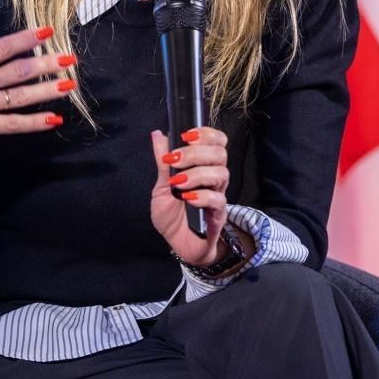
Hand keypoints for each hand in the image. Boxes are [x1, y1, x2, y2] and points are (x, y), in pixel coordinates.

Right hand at [0, 26, 76, 201]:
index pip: (3, 47)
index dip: (27, 39)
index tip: (48, 31)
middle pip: (19, 70)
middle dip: (48, 63)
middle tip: (71, 58)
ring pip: (22, 96)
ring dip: (49, 90)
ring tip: (70, 84)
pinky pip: (14, 124)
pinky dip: (35, 122)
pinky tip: (54, 119)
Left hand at [150, 126, 231, 266]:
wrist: (176, 244)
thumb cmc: (171, 216)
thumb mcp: (161, 186)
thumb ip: (162, 161)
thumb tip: (157, 134)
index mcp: (203, 167)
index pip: (217, 141)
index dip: (206, 134)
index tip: (186, 136)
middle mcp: (214, 178)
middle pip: (220, 153)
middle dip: (195, 153)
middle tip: (174, 161)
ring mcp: (218, 196)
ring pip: (221, 173)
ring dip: (196, 175)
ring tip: (177, 184)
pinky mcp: (218, 215)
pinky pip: (218, 200)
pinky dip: (202, 196)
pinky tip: (187, 199)